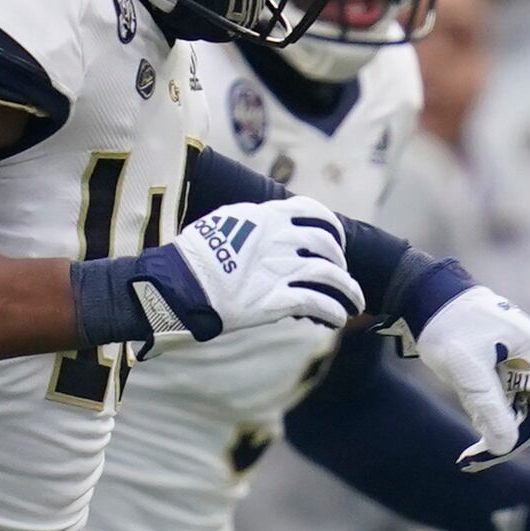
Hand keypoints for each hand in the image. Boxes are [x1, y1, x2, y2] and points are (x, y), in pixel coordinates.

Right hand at [135, 196, 359, 345]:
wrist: (175, 285)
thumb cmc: (193, 257)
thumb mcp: (224, 223)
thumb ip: (253, 224)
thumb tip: (270, 226)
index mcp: (265, 217)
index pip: (311, 211)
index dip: (330, 227)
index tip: (334, 241)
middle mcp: (278, 240)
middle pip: (327, 245)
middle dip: (340, 261)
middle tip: (341, 275)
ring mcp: (279, 270)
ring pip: (331, 276)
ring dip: (349, 290)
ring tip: (354, 303)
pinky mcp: (275, 300)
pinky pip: (319, 304)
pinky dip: (335, 311)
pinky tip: (338, 319)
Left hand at [409, 283, 529, 475]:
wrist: (421, 294)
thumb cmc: (448, 326)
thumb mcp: (468, 370)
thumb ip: (489, 407)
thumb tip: (504, 446)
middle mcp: (529, 356)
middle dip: (511, 438)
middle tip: (481, 462)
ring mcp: (513, 359)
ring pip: (514, 405)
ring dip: (496, 430)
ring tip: (471, 455)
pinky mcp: (494, 363)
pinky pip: (499, 397)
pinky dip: (488, 416)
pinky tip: (475, 435)